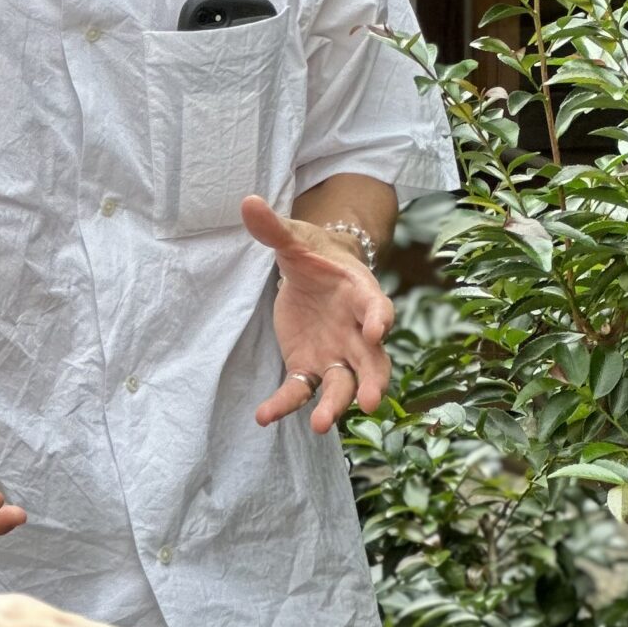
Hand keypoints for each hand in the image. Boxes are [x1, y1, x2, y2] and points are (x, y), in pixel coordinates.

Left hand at [242, 195, 392, 434]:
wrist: (309, 271)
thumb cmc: (312, 254)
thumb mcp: (294, 238)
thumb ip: (274, 227)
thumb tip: (247, 202)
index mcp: (360, 293)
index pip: (377, 306)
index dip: (379, 318)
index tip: (378, 330)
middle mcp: (356, 331)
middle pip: (372, 361)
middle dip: (372, 382)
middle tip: (369, 402)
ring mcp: (336, 353)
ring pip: (343, 385)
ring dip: (335, 406)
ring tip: (320, 425)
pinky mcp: (309, 366)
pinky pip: (301, 390)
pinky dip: (285, 404)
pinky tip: (264, 416)